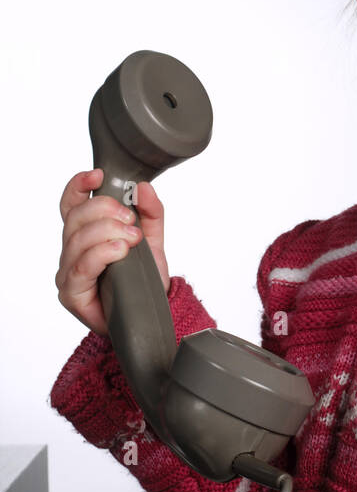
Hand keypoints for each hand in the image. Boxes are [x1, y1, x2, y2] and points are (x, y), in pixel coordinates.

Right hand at [56, 168, 169, 335]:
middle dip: (105, 211)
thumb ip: (151, 213)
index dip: (79, 186)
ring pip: (78, 240)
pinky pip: (81, 267)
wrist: (151, 315)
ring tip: (133, 239)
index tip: (98, 176)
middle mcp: (72, 251)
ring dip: (109, 233)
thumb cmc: (143, 280)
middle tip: (131, 219)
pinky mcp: (72, 294)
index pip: (71, 204)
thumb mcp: (152, 240)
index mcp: (86, 233)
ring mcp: (69, 272)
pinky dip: (102, 254)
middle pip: (75, 218)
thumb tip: (144, 187)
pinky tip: (120, 251)